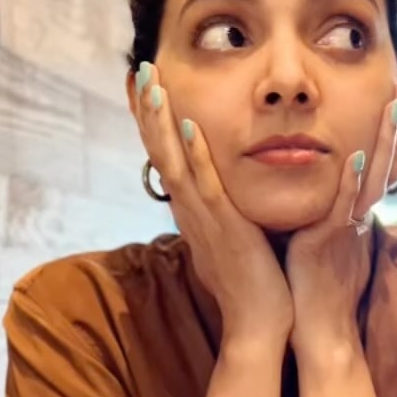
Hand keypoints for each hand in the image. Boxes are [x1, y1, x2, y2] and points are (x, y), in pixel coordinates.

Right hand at [132, 63, 293, 348]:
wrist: (258, 326)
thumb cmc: (252, 287)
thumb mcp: (233, 241)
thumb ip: (224, 217)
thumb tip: (218, 203)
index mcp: (194, 212)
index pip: (168, 158)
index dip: (155, 123)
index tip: (146, 88)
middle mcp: (191, 212)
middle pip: (161, 152)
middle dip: (149, 111)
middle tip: (138, 70)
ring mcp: (204, 219)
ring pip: (175, 162)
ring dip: (162, 121)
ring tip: (151, 82)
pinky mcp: (224, 229)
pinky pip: (207, 186)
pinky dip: (196, 155)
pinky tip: (188, 125)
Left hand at [286, 82, 396, 356]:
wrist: (317, 331)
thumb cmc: (314, 289)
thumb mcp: (324, 240)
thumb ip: (330, 212)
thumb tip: (326, 189)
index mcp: (355, 211)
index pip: (378, 159)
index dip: (391, 127)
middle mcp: (358, 214)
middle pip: (385, 158)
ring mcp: (348, 227)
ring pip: (371, 176)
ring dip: (384, 140)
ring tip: (393, 103)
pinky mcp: (330, 242)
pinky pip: (343, 207)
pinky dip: (349, 182)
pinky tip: (352, 155)